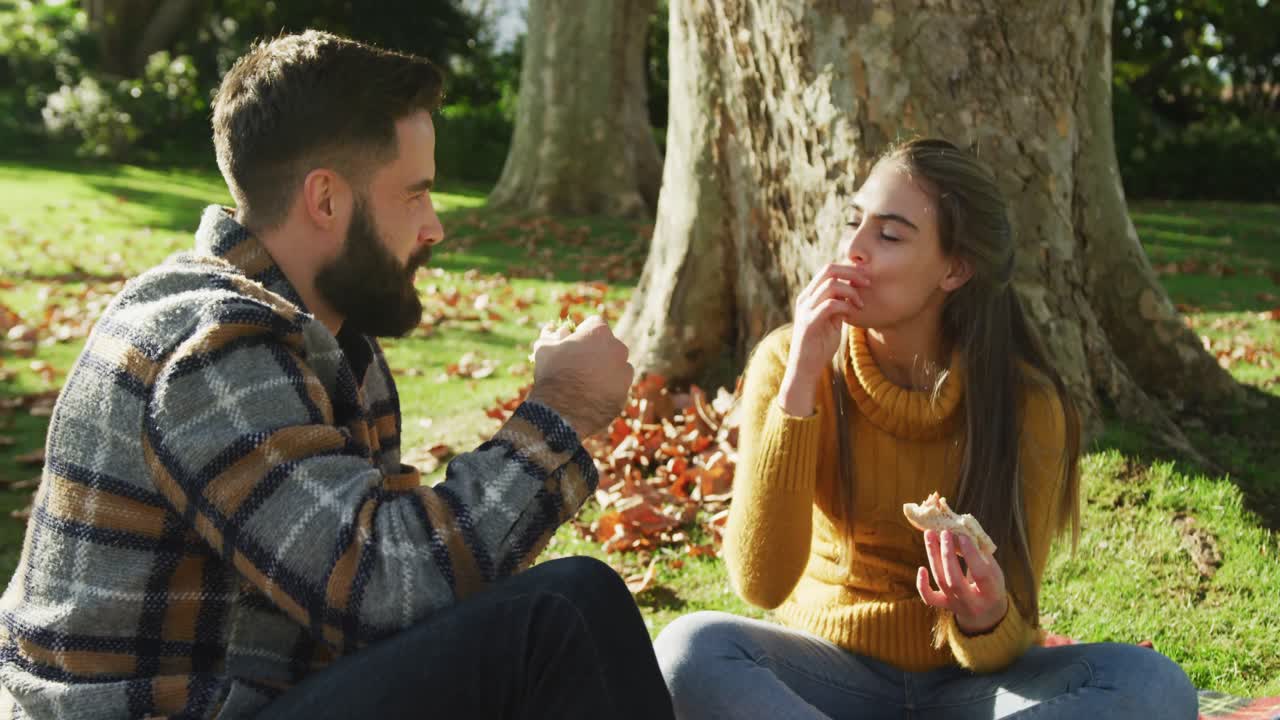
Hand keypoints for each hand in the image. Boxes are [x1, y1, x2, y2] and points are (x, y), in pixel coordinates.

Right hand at [527, 315, 633, 437]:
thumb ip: (552, 334)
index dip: (582, 333)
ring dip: (605, 371)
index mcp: (599, 332)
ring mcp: (624, 373)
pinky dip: (607, 391)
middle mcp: (618, 349)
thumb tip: (556, 328)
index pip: (594, 324)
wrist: (561, 413)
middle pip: (609, 346)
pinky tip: (591, 398)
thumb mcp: (544, 348)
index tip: (573, 344)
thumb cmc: (551, 374)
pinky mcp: (624, 395)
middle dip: (596, 352)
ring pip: (617, 367)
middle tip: (579, 365)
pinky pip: (617, 389)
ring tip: (585, 384)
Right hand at [778, 263, 869, 414]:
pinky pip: (830, 305)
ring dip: (851, 291)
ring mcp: (805, 309)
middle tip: (868, 283)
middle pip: (829, 270)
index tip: (865, 280)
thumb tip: (853, 293)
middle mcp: (805, 299)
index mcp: (809, 296)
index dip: (849, 270)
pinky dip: (846, 306)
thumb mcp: (832, 321)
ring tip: (861, 304)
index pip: (828, 270)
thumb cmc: (820, 346)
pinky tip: (853, 313)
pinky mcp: (809, 323)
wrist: (805, 369)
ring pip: (831, 285)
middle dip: (852, 273)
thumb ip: (838, 306)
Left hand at [916, 530, 1008, 634]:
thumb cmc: (990, 584)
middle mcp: (973, 603)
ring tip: (930, 534)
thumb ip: (981, 553)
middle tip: (944, 532)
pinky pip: (929, 598)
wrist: (987, 613)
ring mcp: (957, 605)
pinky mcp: (944, 606)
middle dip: (948, 555)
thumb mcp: (993, 571)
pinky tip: (921, 568)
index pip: (981, 574)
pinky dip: (922, 585)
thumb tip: (962, 530)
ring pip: (941, 582)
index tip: (962, 536)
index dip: (971, 555)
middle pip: (955, 580)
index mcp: (992, 593)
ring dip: (933, 556)